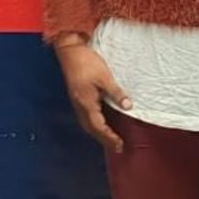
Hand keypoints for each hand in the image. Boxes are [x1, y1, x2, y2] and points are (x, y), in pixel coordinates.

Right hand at [56, 40, 133, 154]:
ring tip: (110, 139)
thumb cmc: (87, 62)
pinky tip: (100, 124)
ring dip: (99, 133)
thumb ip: (116, 93)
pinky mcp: (77, 97)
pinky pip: (86, 117)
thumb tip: (128, 106)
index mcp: (86, 103)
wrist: (70, 51)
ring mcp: (77, 102)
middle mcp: (79, 106)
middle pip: (92, 129)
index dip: (109, 137)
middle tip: (117, 147)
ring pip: (87, 124)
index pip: (99, 127)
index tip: (120, 145)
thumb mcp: (105, 77)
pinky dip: (94, 125)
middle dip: (104, 139)